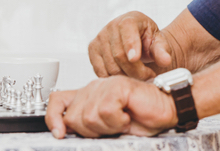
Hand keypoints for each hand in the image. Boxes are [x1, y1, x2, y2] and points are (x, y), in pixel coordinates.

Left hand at [45, 75, 176, 138]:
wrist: (167, 109)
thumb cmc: (142, 117)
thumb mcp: (109, 126)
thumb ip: (88, 125)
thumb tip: (66, 132)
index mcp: (89, 95)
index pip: (57, 100)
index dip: (52, 118)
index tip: (60, 134)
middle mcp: (94, 87)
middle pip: (73, 117)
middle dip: (91, 130)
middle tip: (112, 126)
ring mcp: (105, 84)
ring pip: (89, 116)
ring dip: (108, 126)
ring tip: (123, 119)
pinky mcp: (117, 86)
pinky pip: (105, 111)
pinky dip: (117, 120)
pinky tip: (128, 115)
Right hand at [88, 11, 173, 79]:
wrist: (137, 42)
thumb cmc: (148, 40)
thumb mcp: (160, 43)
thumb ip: (162, 51)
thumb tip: (165, 60)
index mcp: (130, 19)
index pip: (127, 28)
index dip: (130, 44)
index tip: (135, 58)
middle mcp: (111, 26)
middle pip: (119, 54)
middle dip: (136, 71)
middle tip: (149, 77)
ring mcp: (99, 38)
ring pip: (110, 66)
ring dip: (126, 77)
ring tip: (139, 77)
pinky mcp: (92, 50)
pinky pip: (101, 71)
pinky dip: (114, 78)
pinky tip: (126, 76)